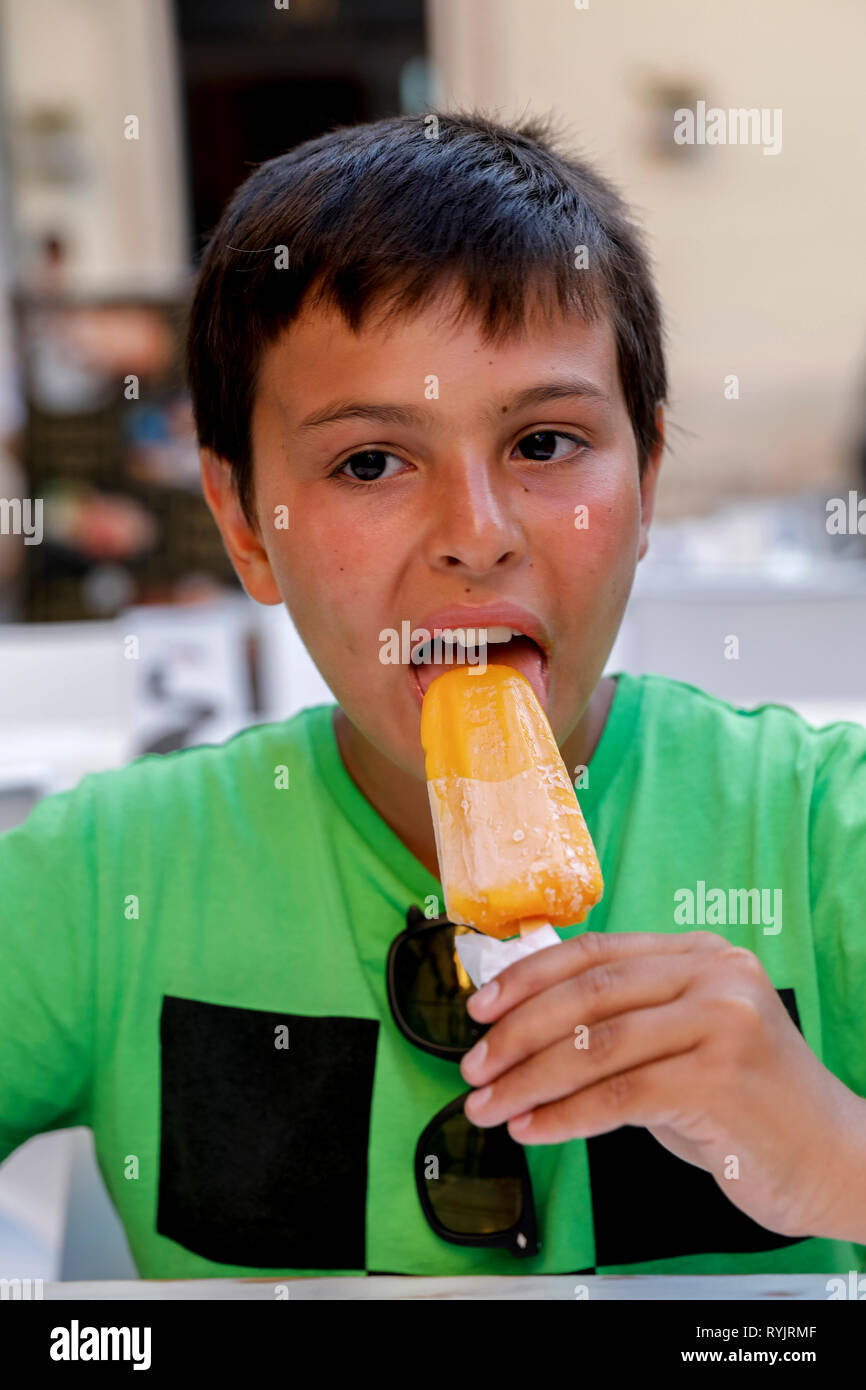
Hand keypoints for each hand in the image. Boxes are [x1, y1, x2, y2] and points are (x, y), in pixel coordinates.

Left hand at [460, 930, 865, 1240]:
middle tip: (473, 1066)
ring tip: (490, 1106)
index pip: (595, 952)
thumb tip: (520, 1025)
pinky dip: (565, 1115)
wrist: (831, 1159)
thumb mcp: (680, 1042)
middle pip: (589, 994)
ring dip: (529, 1080)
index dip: (529, 978)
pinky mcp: (721, 1079)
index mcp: (698, 954)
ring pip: (597, 1045)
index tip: (480, 1008)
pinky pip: (620, 1096)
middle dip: (517, 1034)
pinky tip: (534, 1128)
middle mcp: (714, 976)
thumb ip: (621, 1021)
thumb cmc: (743, 1105)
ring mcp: (722, 1023)